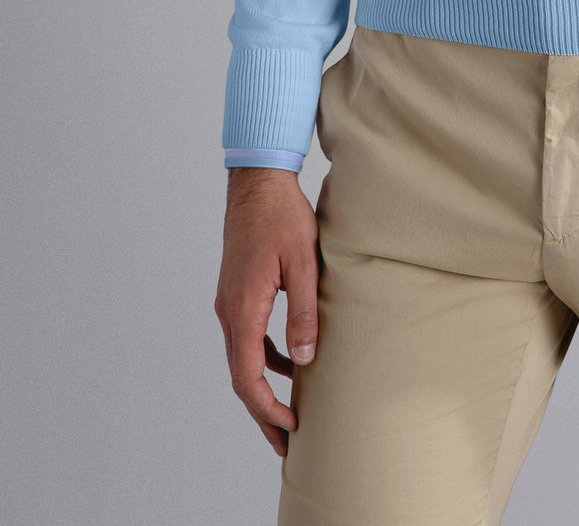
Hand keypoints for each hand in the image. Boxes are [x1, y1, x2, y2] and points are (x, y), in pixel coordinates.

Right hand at [214, 167, 320, 455]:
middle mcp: (229, 311)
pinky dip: (266, 357)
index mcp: (243, 308)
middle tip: (287, 441)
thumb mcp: (303, 263)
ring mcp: (230, 302)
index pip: (247, 376)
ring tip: (290, 411)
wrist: (258, 180)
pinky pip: (248, 336)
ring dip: (264, 386)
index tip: (290, 428)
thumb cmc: (282, 216)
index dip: (266, 408)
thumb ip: (303, 312)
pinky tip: (291, 361)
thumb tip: (305, 360)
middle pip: (242, 375)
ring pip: (244, 357)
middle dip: (263, 410)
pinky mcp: (237, 292)